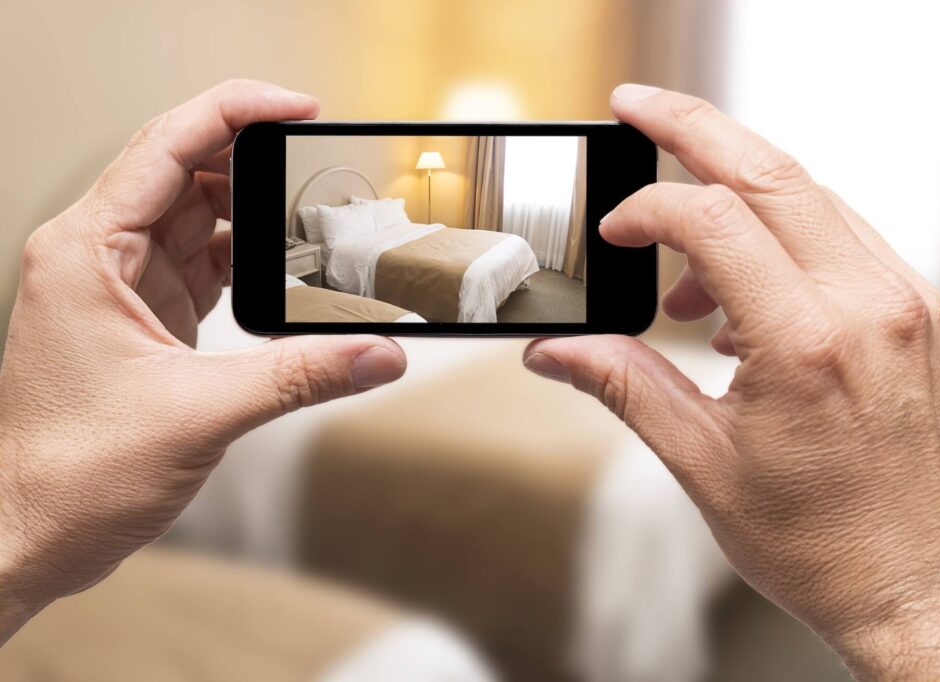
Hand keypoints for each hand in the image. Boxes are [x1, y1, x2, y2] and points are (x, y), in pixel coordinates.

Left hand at [0, 80, 406, 642]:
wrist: (31, 530)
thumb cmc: (72, 472)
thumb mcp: (201, 414)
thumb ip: (301, 376)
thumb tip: (381, 352)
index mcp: (88, 252)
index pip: (167, 146)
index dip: (236, 112)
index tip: (298, 107)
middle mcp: (96, 254)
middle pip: (182, 169)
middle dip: (252, 160)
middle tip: (317, 164)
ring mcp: (117, 284)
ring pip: (191, 214)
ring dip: (250, 212)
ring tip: (310, 219)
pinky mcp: (138, 315)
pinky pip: (197, 261)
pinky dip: (242, 259)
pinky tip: (280, 271)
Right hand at [524, 84, 939, 678]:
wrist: (929, 596)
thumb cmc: (828, 548)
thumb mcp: (705, 467)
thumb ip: (625, 387)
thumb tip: (560, 352)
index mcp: (809, 344)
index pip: (714, 219)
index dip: (648, 210)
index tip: (616, 234)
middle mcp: (872, 306)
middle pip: (774, 171)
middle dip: (694, 128)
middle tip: (639, 106)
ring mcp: (909, 305)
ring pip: (814, 198)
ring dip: (739, 203)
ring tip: (689, 283)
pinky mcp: (925, 316)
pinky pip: (845, 240)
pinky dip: (785, 240)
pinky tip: (748, 301)